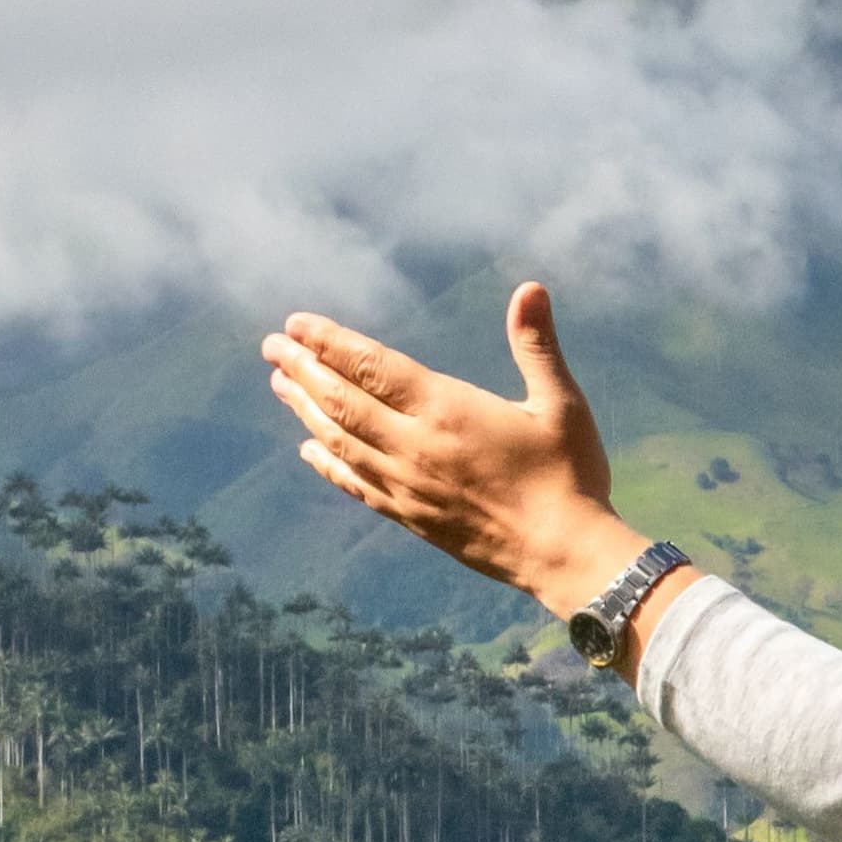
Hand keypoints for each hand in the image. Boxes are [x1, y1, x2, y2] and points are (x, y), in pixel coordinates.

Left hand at [260, 281, 644, 614]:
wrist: (565, 553)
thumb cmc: (570, 474)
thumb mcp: (562, 404)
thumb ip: (536, 346)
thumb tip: (530, 288)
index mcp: (446, 410)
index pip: (371, 366)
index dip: (329, 342)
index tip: (295, 324)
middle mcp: (413, 445)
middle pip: (340, 400)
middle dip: (301, 369)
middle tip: (272, 346)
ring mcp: (406, 484)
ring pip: (337, 440)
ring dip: (304, 409)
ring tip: (280, 384)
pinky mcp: (410, 517)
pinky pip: (354, 484)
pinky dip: (326, 463)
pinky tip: (309, 451)